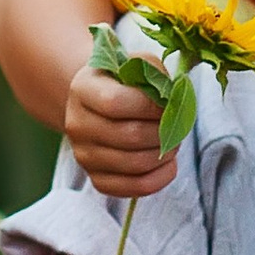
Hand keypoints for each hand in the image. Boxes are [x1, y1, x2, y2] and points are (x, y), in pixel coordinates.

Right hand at [64, 62, 172, 201]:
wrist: (98, 106)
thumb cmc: (124, 83)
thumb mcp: (135, 65)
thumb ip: (154, 74)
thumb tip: (172, 99)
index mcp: (83, 90)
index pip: (115, 103)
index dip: (150, 106)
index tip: (169, 104)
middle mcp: (77, 125)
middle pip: (129, 136)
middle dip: (164, 132)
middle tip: (177, 125)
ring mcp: (84, 156)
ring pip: (135, 165)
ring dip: (165, 154)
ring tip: (173, 142)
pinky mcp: (97, 179)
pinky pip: (133, 188)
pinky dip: (159, 178)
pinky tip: (167, 164)